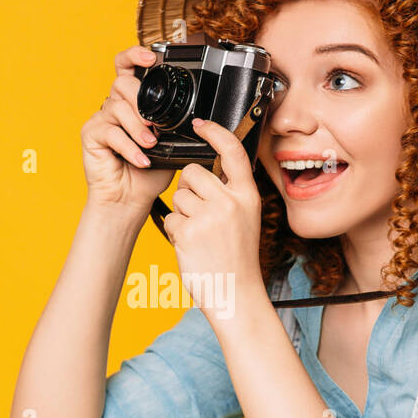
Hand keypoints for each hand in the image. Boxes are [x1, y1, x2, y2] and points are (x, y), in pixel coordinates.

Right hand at [80, 45, 176, 217]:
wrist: (131, 200)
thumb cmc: (149, 173)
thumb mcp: (171, 144)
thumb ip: (175, 124)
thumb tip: (196, 113)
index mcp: (132, 102)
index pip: (127, 66)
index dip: (136, 55)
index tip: (152, 59)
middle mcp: (114, 106)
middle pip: (122, 82)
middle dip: (142, 102)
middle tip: (154, 126)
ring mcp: (100, 119)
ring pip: (118, 106)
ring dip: (138, 128)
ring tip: (150, 146)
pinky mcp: (91, 134)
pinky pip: (110, 130)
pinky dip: (129, 146)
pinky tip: (140, 160)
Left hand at [162, 118, 263, 321]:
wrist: (235, 292)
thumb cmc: (237, 257)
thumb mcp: (245, 218)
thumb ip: (230, 193)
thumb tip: (206, 171)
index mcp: (247, 196)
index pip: (232, 151)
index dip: (215, 131)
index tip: (200, 124)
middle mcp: (229, 202)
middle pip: (193, 173)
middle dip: (188, 189)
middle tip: (199, 214)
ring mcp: (208, 217)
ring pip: (179, 196)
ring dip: (181, 213)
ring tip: (198, 235)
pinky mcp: (187, 232)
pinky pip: (170, 217)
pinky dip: (174, 231)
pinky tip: (189, 245)